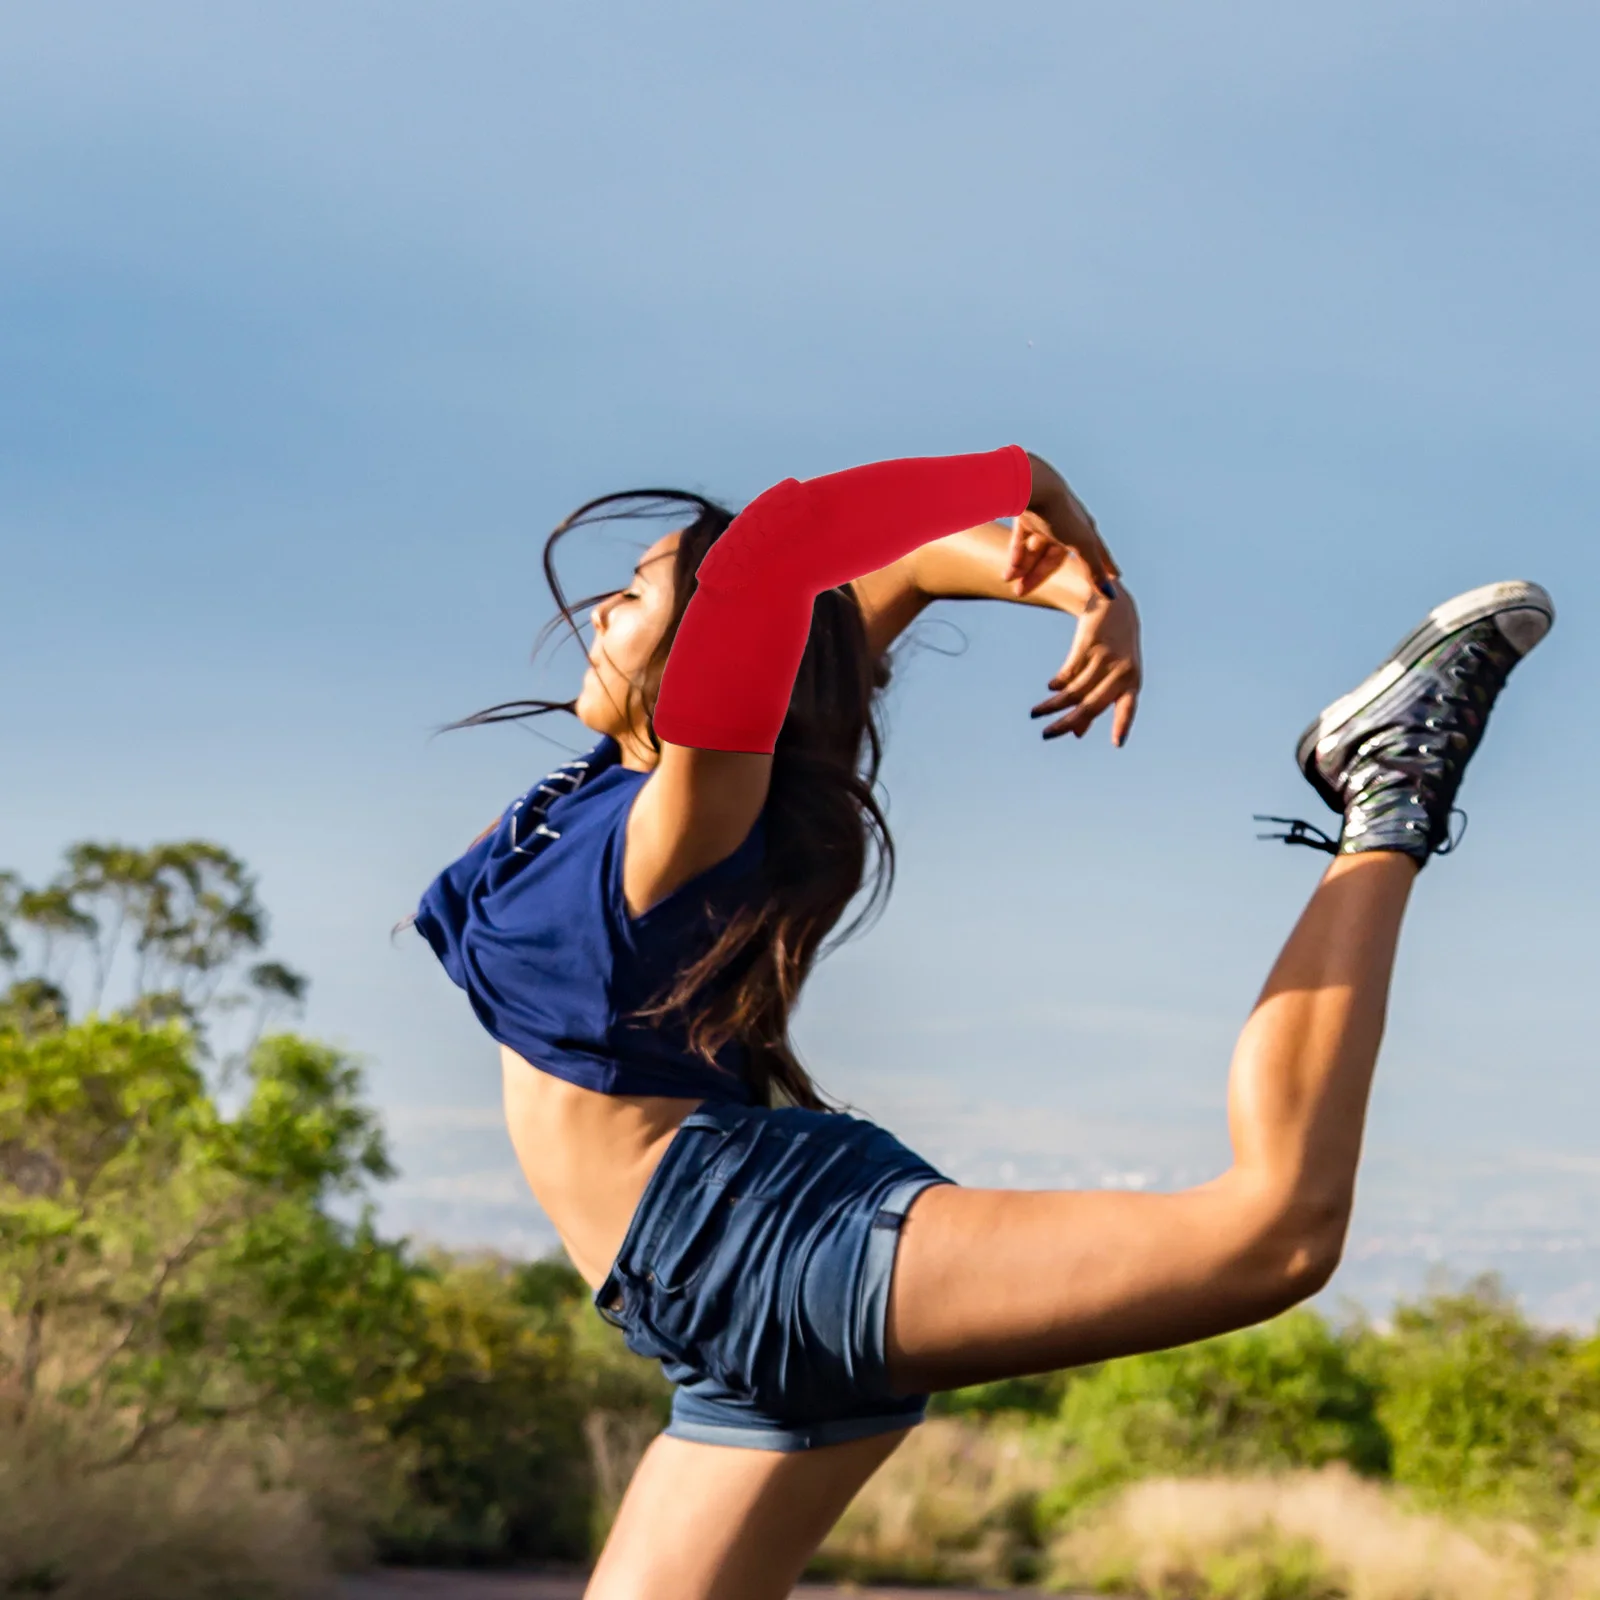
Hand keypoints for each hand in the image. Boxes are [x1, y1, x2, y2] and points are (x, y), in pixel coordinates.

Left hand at [1021, 454, 1121, 595]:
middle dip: (1036, 576)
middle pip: (1052, 557)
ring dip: (1022, 569)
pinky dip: (1014, 557)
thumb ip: (1093, 568)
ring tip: (1009, 584)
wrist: (1033, 485)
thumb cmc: (1060, 513)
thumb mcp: (1081, 543)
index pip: (1094, 554)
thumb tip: (1109, 595)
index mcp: (1084, 528)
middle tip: (1020, 593)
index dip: (1101, 567)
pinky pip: (1020, 541)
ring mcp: (1044, 518)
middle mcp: (1066, 523)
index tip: (1114, 576)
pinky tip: (1007, 572)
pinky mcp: (1024, 513)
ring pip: (1033, 550)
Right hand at [1028, 583, 1142, 746]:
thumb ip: (1095, 704)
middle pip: (1091, 704)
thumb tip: (1078, 734)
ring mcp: (1106, 657)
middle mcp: (1122, 671)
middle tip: (1046, 735)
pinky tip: (1051, 688)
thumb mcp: (1111, 677)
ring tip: (1036, 713)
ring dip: (1052, 704)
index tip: (1117, 744)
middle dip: (1066, 722)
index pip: (1127, 708)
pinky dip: (1058, 682)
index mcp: (1132, 683)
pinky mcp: (1089, 644)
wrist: (1116, 606)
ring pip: (1074, 690)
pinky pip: (1069, 671)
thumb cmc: (1116, 650)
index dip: (1122, 725)